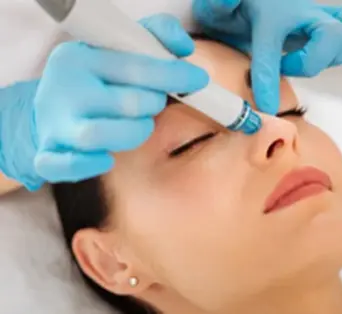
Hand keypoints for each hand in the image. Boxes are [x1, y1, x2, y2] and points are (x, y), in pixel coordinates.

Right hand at [0, 14, 208, 189]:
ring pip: (100, 135)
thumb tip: (184, 46)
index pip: (135, 66)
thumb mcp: (117, 50)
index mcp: (80, 58)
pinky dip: (92, 164)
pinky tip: (107, 157)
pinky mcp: (48, 154)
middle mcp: (64, 90)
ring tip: (137, 125)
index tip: (197, 79)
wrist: (46, 109)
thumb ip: (154, 37)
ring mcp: (55, 125)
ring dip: (132, 133)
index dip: (172, 74)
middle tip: (153, 102)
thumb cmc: (92, 80)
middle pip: (126, 103)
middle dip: (152, 104)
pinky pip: (70, 165)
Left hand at [193, 0, 341, 113]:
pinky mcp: (325, 25)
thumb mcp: (217, 8)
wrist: (244, 4)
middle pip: (332, 35)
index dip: (269, 81)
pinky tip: (327, 56)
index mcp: (272, 14)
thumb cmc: (230, 10)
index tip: (265, 107)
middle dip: (310, 63)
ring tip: (304, 63)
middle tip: (286, 68)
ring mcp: (317, 17)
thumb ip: (220, 5)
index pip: (273, 49)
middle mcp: (302, 12)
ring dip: (331, 56)